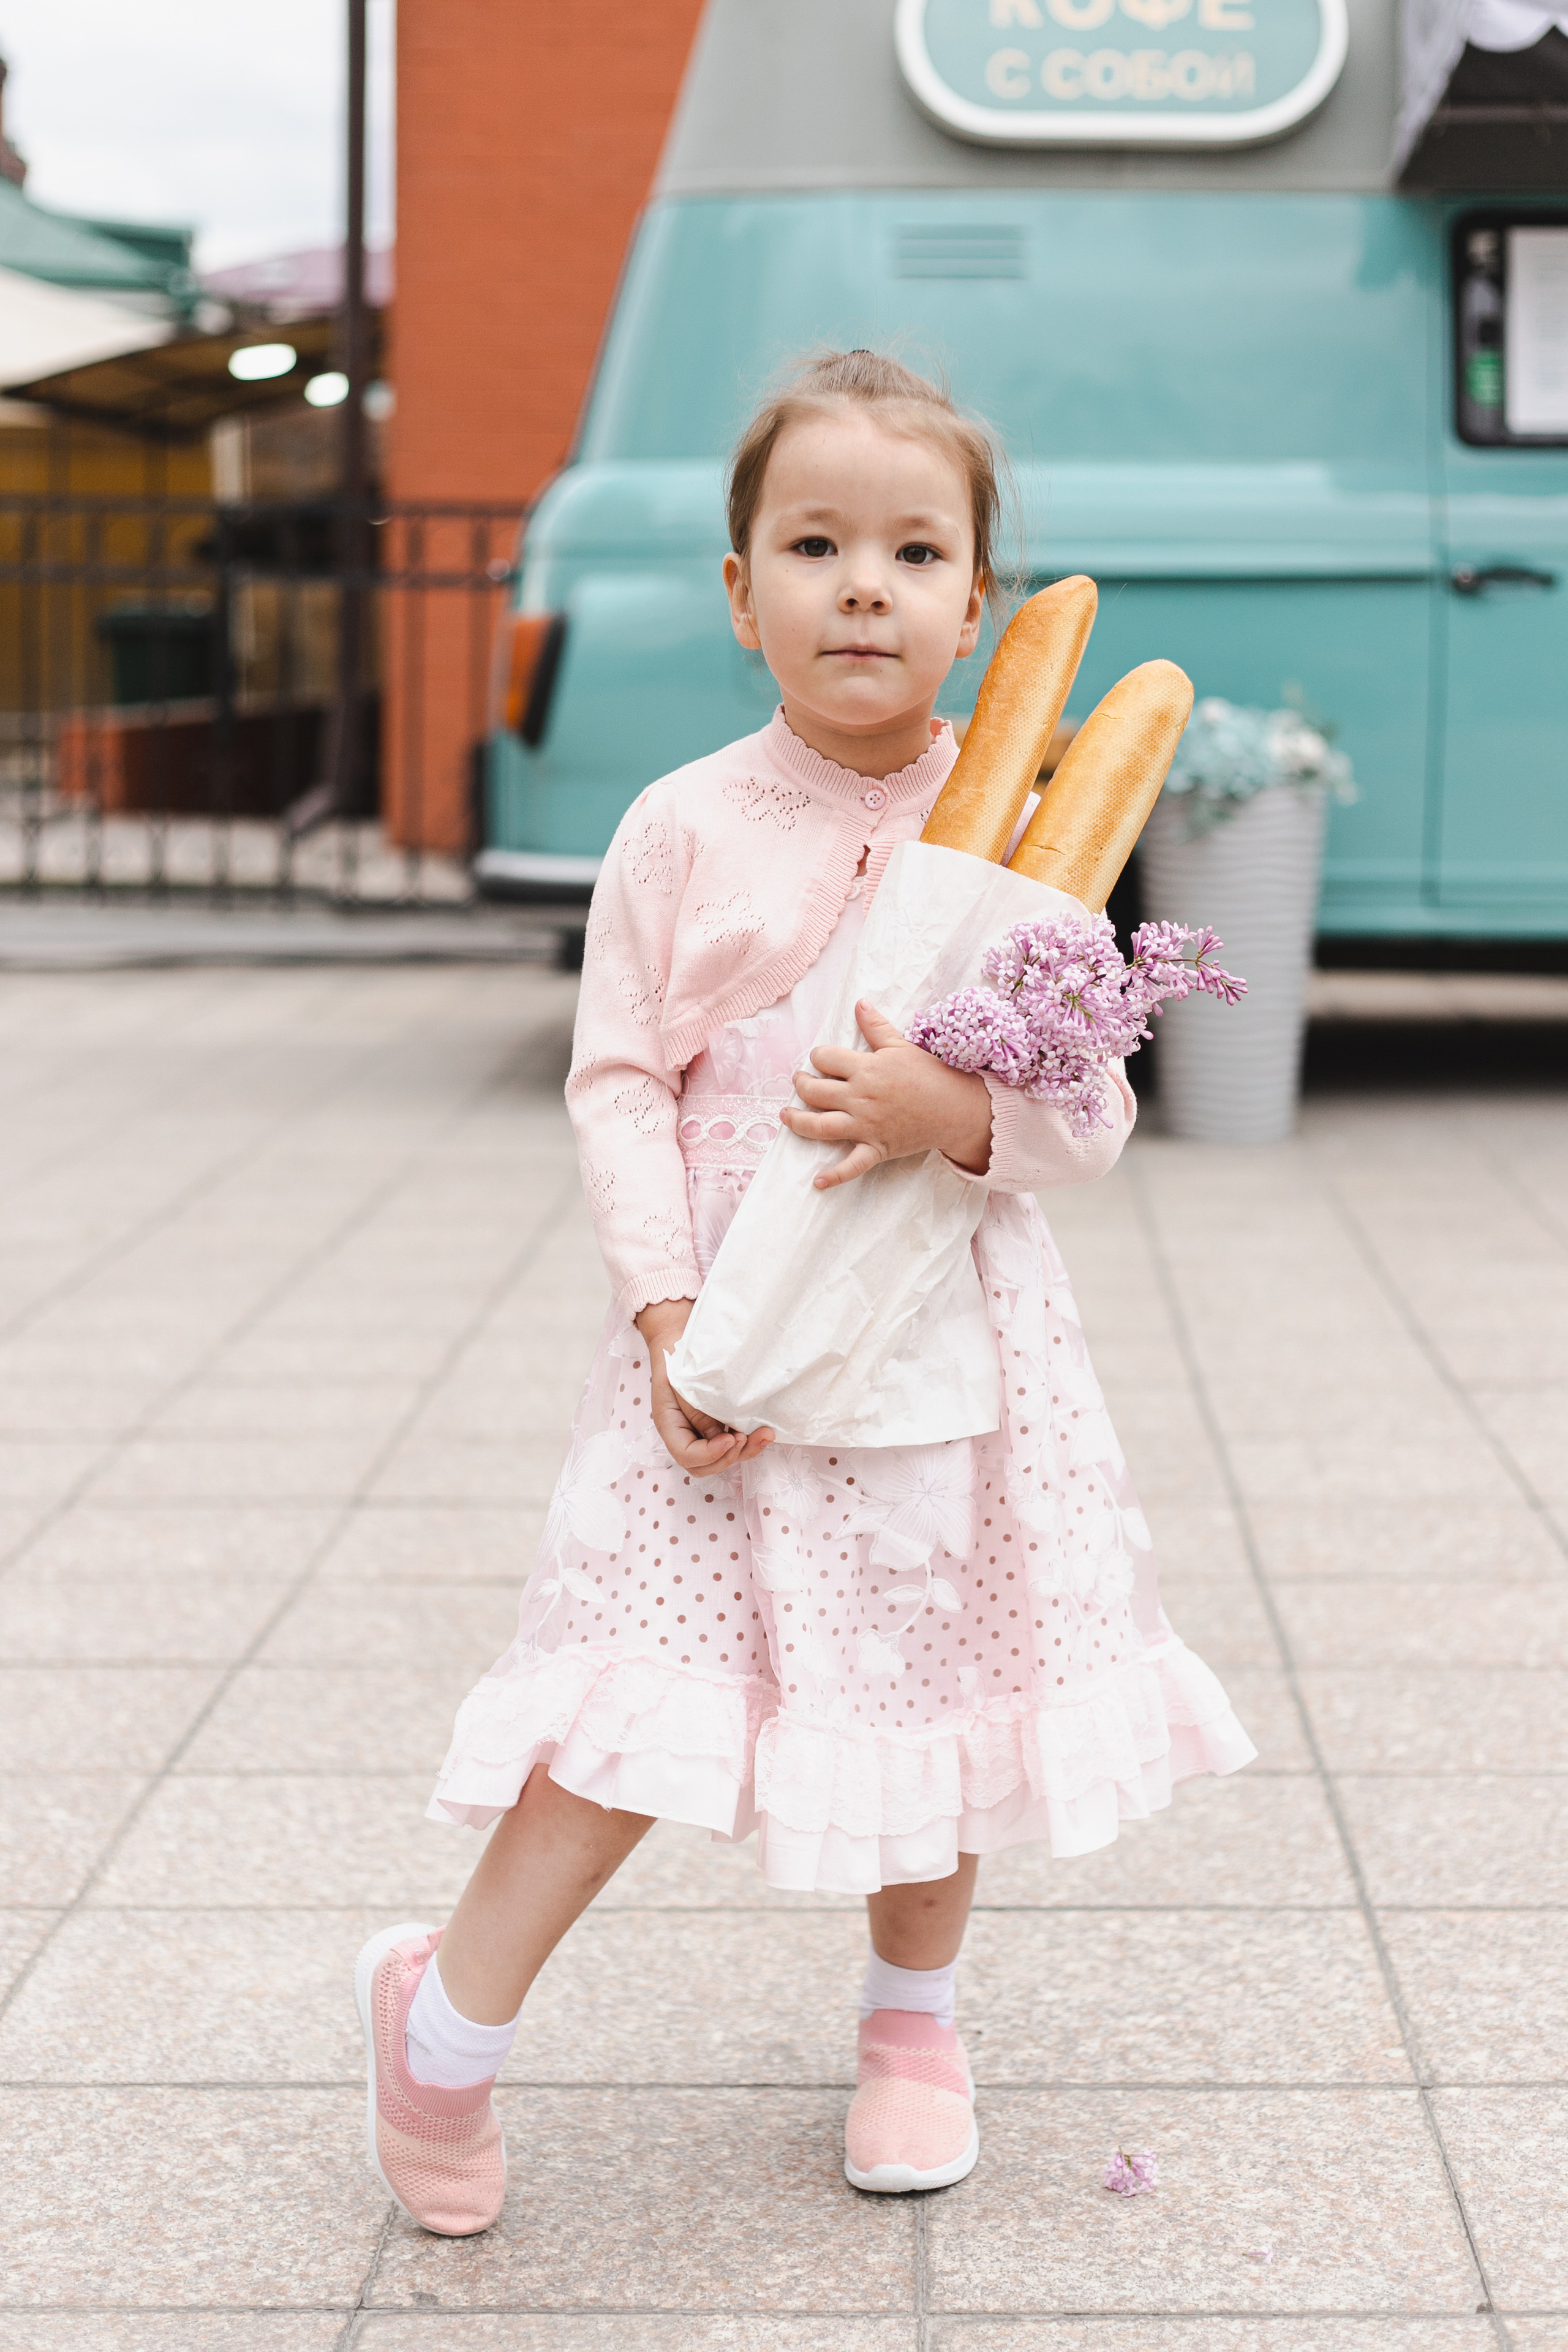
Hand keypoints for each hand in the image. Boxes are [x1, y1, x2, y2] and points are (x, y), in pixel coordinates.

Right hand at [633, 1298, 774, 1471]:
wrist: (679, 1340)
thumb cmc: (677, 1358)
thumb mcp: (681, 1382)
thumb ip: (695, 1411)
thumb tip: (717, 1436)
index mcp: (670, 1425)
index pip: (686, 1455)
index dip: (710, 1453)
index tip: (731, 1438)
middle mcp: (685, 1435)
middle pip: (704, 1465)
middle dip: (729, 1457)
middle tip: (748, 1438)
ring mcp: (701, 1432)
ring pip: (721, 1458)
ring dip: (744, 1452)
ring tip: (765, 1435)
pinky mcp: (718, 1426)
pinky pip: (731, 1444)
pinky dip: (747, 1442)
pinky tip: (762, 1430)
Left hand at [782, 1001, 992, 1190]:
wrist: (955, 1108)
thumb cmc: (929, 1075)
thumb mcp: (901, 1045)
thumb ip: (876, 1026)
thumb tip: (859, 1003)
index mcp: (866, 1069)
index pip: (825, 1058)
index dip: (818, 1056)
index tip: (821, 1059)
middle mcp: (860, 1097)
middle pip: (814, 1090)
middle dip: (801, 1084)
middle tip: (800, 1082)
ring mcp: (866, 1125)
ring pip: (820, 1125)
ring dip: (798, 1121)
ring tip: (786, 1116)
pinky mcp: (876, 1148)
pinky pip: (852, 1166)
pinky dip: (834, 1176)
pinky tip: (817, 1182)